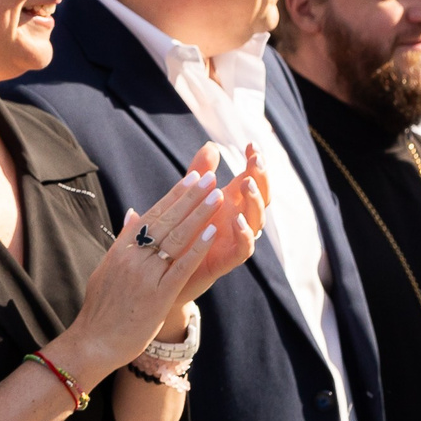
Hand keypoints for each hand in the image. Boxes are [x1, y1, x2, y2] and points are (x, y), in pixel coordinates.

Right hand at [63, 169, 229, 376]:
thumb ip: (122, 241)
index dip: (173, 195)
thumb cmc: (101, 310)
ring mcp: (144, 276)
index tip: (191, 177)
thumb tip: (133, 214)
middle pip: (166, 220)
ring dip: (198, 215)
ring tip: (217, 196)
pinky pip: (181, 267)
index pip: (151, 215)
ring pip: (176, 238)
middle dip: (190, 197)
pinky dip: (198, 248)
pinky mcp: (157, 296)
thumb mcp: (106, 269)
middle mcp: (132, 258)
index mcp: (120, 250)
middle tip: (210, 177)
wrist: (92, 342)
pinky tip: (213, 233)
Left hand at [159, 145, 265, 335]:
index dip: (255, 164)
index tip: (253, 146)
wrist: (160, 275)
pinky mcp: (225, 261)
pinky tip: (237, 221)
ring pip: (256, 222)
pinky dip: (244, 235)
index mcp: (229, 204)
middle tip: (255, 162)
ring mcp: (233, 241)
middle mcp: (236, 221)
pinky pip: (243, 250)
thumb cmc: (179, 234)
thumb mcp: (188, 199)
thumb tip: (211, 145)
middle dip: (260, 179)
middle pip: (260, 198)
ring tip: (246, 186)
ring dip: (254, 203)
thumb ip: (199, 173)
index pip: (251, 181)